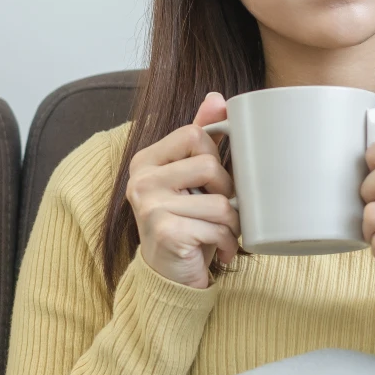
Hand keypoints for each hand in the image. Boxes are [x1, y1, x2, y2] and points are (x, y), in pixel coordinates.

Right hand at [126, 92, 239, 288]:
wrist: (170, 276)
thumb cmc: (186, 223)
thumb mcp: (192, 178)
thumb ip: (200, 137)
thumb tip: (216, 98)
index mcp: (146, 160)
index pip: (196, 134)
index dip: (216, 156)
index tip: (212, 181)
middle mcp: (141, 180)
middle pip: (211, 165)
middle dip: (228, 192)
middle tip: (220, 211)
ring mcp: (150, 206)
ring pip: (221, 202)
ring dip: (233, 224)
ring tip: (222, 233)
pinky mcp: (166, 232)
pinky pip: (219, 228)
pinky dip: (228, 244)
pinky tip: (219, 252)